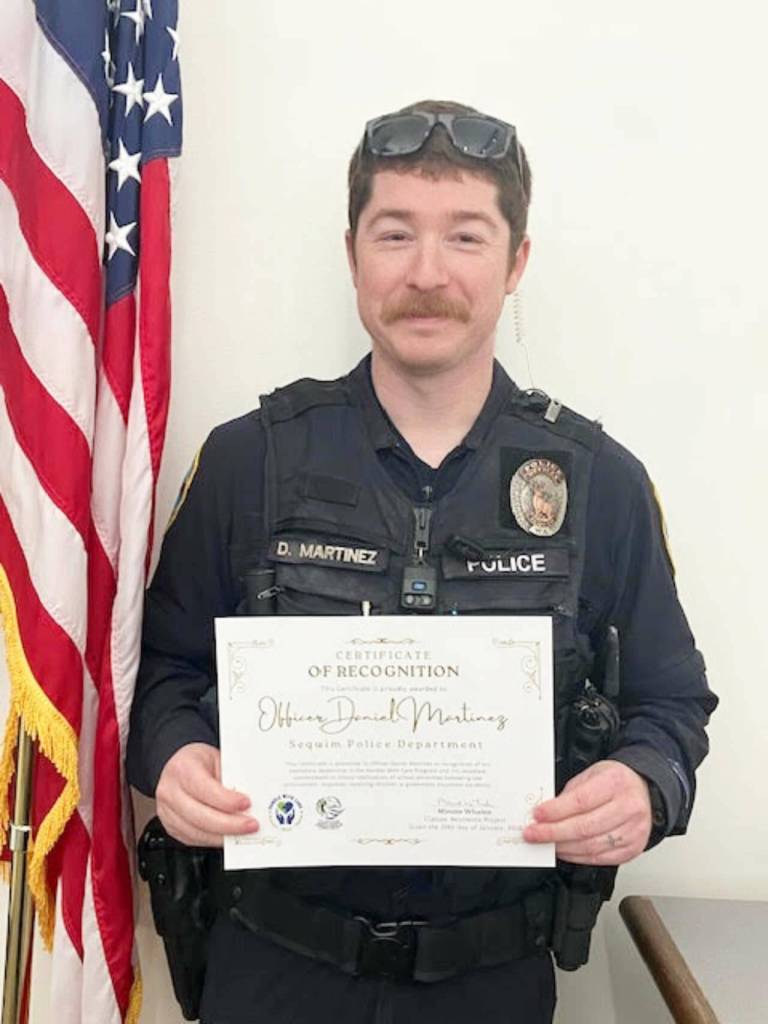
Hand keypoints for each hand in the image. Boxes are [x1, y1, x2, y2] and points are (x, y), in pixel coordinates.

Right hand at [155, 742, 259, 846]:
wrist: (177, 768)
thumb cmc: (198, 762)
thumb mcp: (216, 759)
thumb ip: (231, 778)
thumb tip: (252, 796)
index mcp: (183, 768)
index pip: (206, 789)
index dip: (227, 800)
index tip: (246, 804)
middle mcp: (170, 791)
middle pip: (201, 816)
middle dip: (230, 824)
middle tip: (251, 825)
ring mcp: (168, 812)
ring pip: (197, 833)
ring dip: (224, 836)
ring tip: (244, 833)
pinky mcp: (171, 827)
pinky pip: (194, 839)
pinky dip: (214, 840)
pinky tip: (228, 836)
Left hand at [523, 760, 651, 865]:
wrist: (645, 791)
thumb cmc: (616, 782)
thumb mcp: (592, 774)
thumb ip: (571, 793)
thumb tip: (547, 812)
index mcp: (616, 783)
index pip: (581, 801)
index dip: (556, 811)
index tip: (537, 815)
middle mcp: (628, 808)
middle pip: (585, 827)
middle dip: (554, 833)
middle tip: (534, 834)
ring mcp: (633, 831)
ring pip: (591, 846)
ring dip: (564, 848)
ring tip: (547, 844)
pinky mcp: (633, 849)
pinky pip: (601, 858)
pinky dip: (578, 857)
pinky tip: (565, 851)